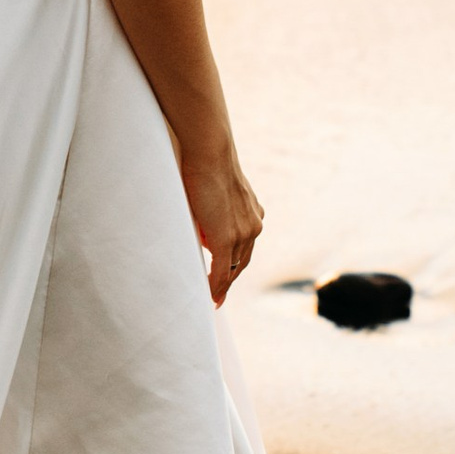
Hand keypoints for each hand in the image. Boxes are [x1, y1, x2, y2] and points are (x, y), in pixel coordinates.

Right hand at [179, 143, 263, 307]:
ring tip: (214, 299)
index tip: (226, 274)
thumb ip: (213, 209)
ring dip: (223, 285)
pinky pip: (221, 270)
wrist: (210, 153)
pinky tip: (211, 297)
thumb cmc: (205, 163)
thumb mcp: (214, 190)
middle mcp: (253, 226)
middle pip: (242, 261)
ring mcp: (243, 234)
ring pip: (233, 268)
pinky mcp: (227, 239)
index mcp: (253, 213)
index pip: (244, 245)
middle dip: (230, 279)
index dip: (234, 262)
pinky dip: (216, 286)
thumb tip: (201, 225)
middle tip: (220, 295)